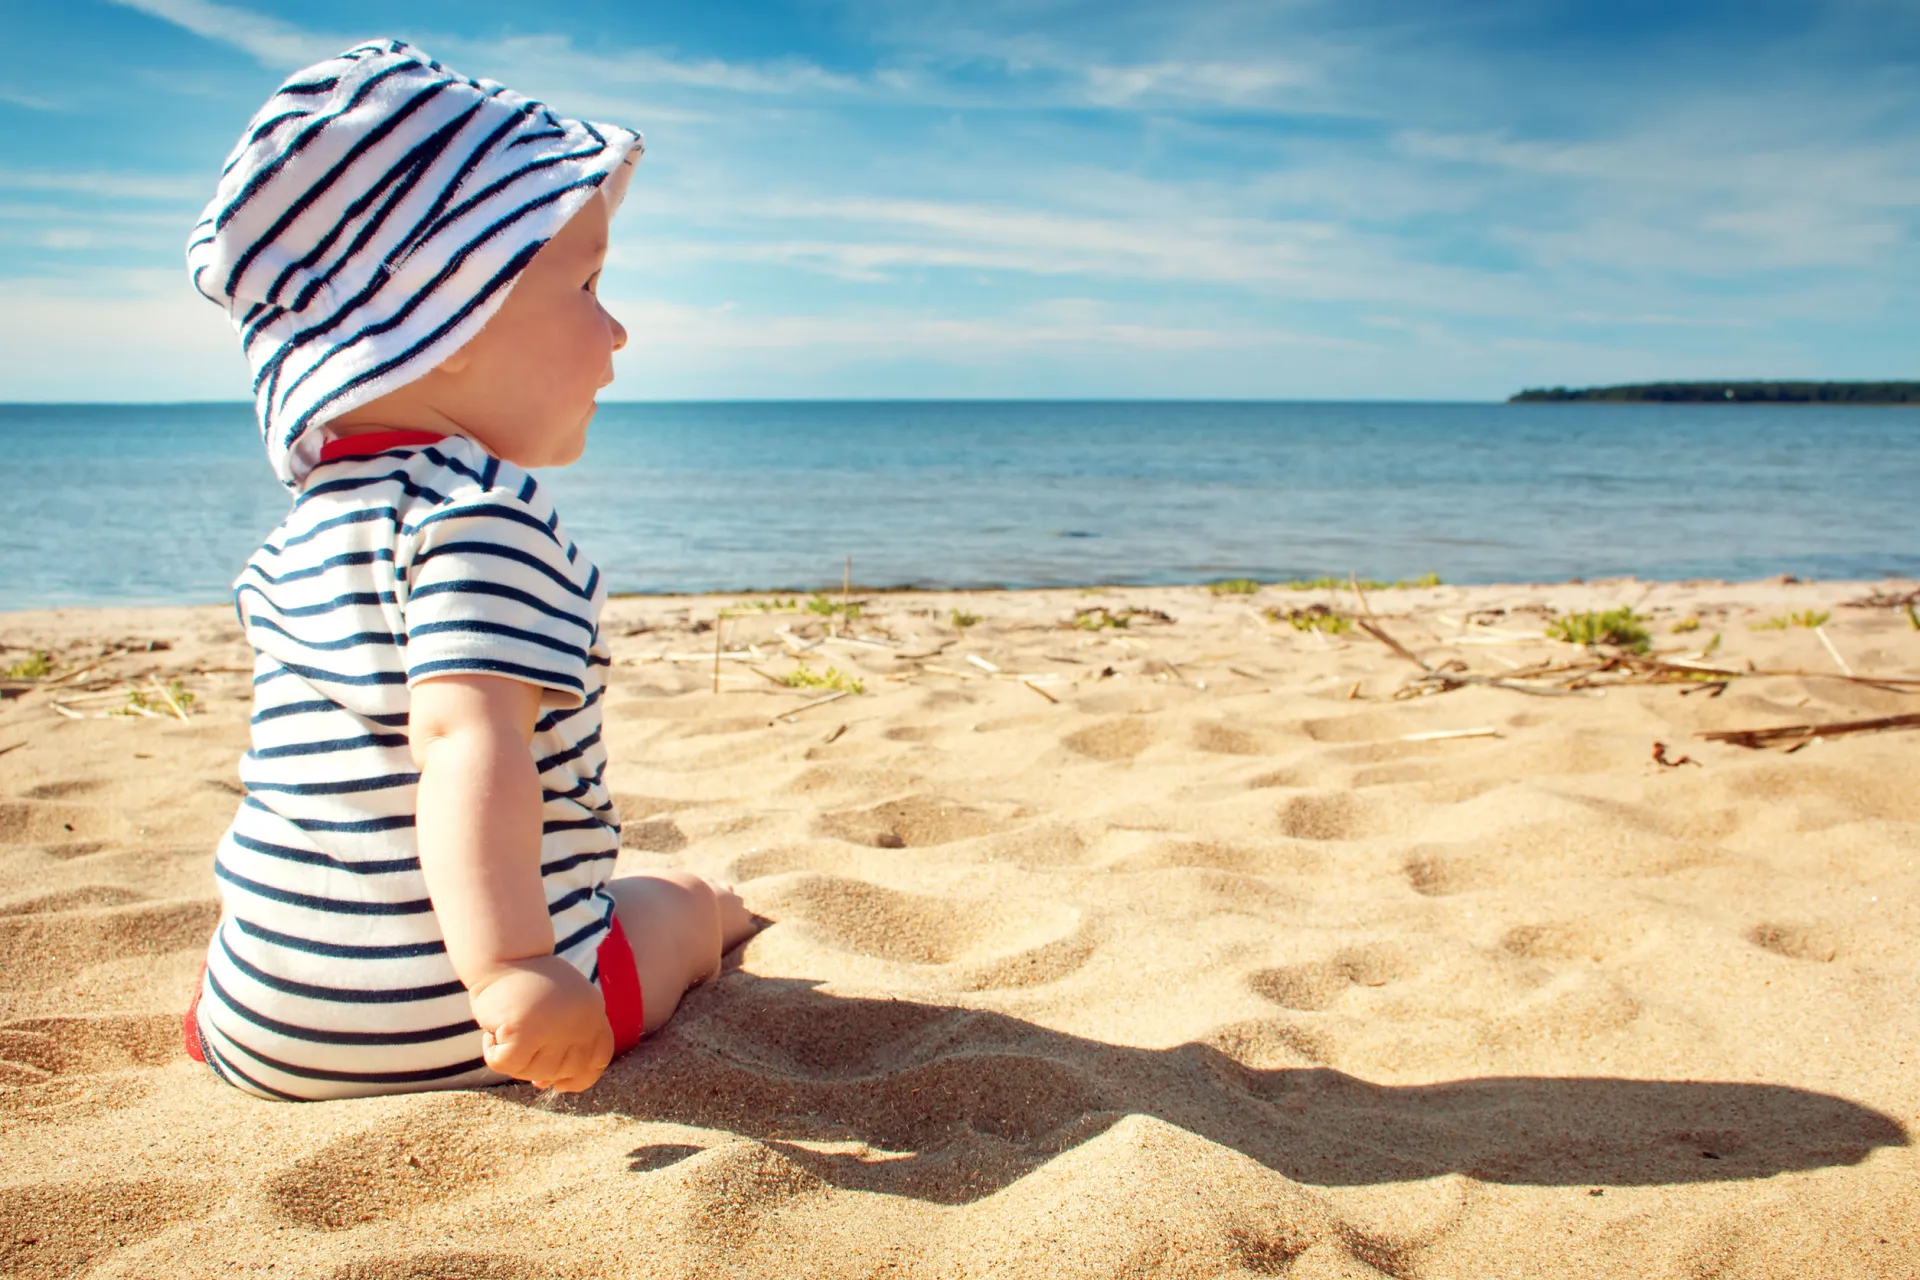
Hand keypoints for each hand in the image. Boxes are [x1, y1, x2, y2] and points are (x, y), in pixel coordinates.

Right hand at [467, 956, 612, 1091]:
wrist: (504, 954)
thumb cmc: (529, 983)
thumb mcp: (561, 1006)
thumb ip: (564, 1040)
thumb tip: (548, 1083)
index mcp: (594, 1012)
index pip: (598, 1060)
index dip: (579, 1078)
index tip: (559, 1083)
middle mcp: (581, 1020)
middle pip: (561, 1071)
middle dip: (537, 1066)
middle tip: (519, 1043)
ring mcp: (554, 1026)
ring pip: (531, 1071)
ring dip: (513, 1056)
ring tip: (509, 1024)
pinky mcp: (522, 1030)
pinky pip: (505, 1063)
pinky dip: (492, 1051)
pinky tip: (493, 1029)